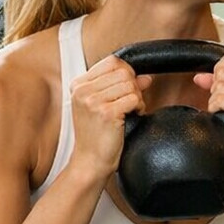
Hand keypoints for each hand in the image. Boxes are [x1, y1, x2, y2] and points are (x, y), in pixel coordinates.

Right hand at [69, 56, 151, 179]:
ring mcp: (93, 101)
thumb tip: (145, 77)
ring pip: (130, 84)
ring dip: (137, 98)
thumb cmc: (96, 136)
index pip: (112, 62)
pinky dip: (139, 107)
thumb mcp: (102, 106)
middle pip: (124, 72)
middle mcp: (83, 91)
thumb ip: (120, 87)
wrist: (90, 161)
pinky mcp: (106, 113)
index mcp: (79, 85)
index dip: (128, 72)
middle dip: (134, 87)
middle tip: (131, 103)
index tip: (129, 87)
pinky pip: (134, 99)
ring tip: (130, 111)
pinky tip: (132, 116)